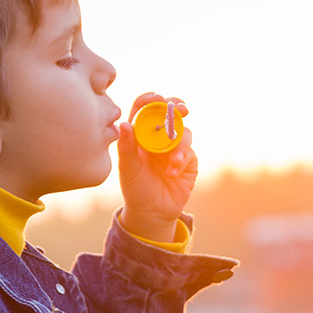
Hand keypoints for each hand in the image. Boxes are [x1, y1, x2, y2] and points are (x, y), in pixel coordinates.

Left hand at [118, 92, 196, 242]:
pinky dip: (182, 160)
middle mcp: (158, 136)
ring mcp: (175, 147)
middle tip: (181, 109)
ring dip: (180, 143)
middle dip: (177, 107)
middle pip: (170, 112)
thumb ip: (126, 146)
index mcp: (140, 133)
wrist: (152, 212)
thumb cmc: (135, 188)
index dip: (151, 99)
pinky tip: (172, 172)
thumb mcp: (128, 168)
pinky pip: (189, 152)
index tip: (157, 99)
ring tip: (172, 161)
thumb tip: (124, 124)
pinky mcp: (188, 160)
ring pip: (183, 131)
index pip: (145, 108)